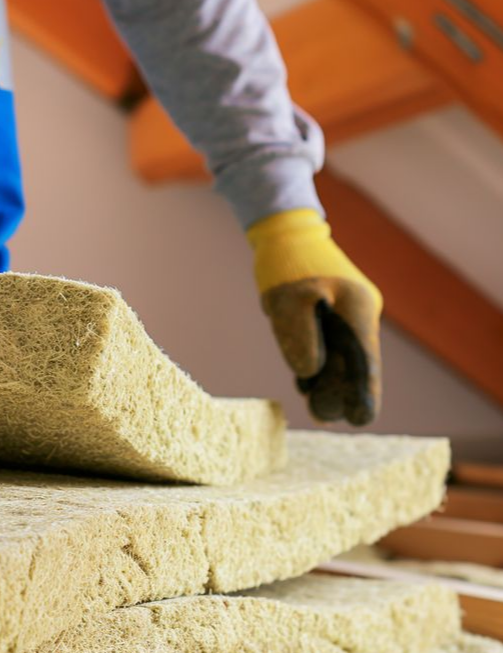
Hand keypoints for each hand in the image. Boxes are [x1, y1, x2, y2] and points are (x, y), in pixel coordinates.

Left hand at [247, 208, 381, 425]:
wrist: (287, 232)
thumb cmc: (287, 263)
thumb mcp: (286, 301)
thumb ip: (299, 337)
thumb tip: (309, 374)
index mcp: (356, 308)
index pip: (364, 359)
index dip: (363, 392)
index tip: (360, 419)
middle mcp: (359, 311)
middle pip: (354, 361)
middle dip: (341, 390)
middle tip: (324, 415)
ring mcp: (348, 312)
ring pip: (342, 354)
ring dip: (329, 380)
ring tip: (317, 407)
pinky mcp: (333, 312)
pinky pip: (331, 343)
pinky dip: (320, 362)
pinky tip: (307, 382)